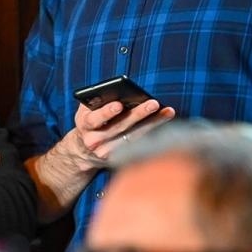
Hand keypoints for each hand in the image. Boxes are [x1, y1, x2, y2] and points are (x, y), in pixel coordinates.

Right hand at [61, 98, 175, 168]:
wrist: (84, 150)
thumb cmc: (90, 122)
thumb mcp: (86, 110)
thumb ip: (97, 101)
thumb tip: (119, 92)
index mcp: (84, 125)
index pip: (95, 119)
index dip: (106, 112)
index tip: (119, 104)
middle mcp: (94, 141)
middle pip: (119, 127)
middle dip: (137, 115)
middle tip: (153, 103)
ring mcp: (107, 152)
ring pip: (133, 137)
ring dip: (152, 123)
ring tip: (167, 112)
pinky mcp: (119, 159)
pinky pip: (138, 145)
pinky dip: (152, 134)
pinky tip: (164, 123)